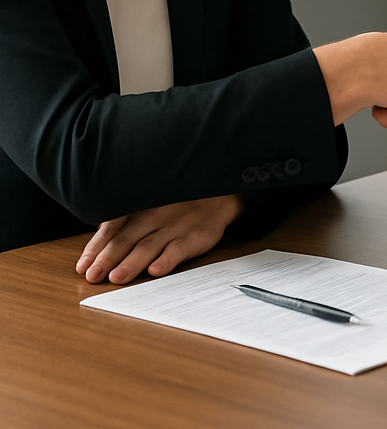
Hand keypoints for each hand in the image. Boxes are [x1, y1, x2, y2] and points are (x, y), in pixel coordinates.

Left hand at [75, 194, 243, 284]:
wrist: (219, 194)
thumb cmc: (177, 204)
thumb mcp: (151, 205)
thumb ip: (126, 222)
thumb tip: (95, 246)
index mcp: (140, 209)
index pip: (113, 227)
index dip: (97, 246)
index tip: (83, 266)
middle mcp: (154, 217)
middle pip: (126, 239)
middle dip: (108, 258)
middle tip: (93, 276)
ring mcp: (174, 226)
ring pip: (149, 245)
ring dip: (132, 262)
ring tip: (117, 277)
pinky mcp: (195, 236)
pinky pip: (180, 248)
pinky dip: (168, 259)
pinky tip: (156, 270)